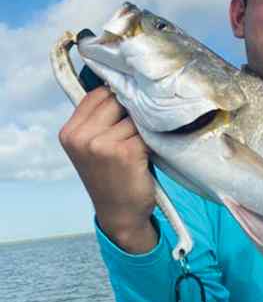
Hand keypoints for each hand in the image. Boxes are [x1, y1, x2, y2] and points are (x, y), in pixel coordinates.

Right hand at [59, 87, 157, 252]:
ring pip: (134, 117)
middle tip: (134, 134)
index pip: (98, 94)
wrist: (120, 216)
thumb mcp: (92, 148)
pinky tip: (146, 156)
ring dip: (143, 129)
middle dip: (131, 112)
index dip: (117, 99)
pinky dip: (152, 142)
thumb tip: (123, 85)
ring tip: (139, 149)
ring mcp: (102, 145)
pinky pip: (147, 133)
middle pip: (117, 100)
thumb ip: (99, 120)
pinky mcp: (126, 152)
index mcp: (70, 132)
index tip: (127, 112)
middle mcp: (81, 137)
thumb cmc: (112, 179)